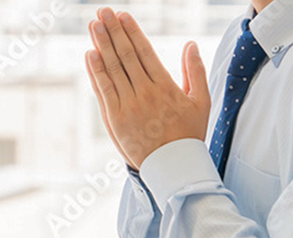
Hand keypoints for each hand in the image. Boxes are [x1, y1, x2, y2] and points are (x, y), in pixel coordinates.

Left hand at [85, 8, 210, 168]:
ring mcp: (129, 106)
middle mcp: (146, 92)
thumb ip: (195, 71)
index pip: (144, 52)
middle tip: (103, 12)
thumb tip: (191, 44)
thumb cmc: (189, 135)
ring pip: (113, 69)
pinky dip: (96, 72)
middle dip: (113, 31)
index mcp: (165, 86)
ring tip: (94, 25)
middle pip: (126, 55)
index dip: (132, 32)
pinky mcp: (117, 120)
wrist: (174, 167)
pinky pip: (104, 91)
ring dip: (102, 45)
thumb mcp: (201, 102)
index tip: (123, 16)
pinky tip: (91, 55)